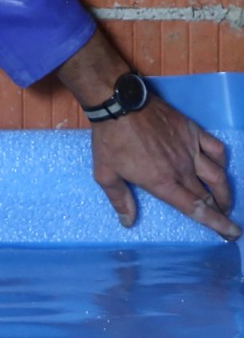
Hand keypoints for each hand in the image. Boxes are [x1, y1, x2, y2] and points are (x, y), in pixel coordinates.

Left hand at [91, 96, 237, 240]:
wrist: (119, 105)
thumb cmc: (110, 140)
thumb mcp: (105, 174)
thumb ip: (119, 199)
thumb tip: (128, 222)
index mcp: (163, 182)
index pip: (195, 208)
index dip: (216, 223)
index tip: (231, 233)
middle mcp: (182, 169)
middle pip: (209, 195)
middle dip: (221, 212)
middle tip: (227, 221)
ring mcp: (190, 149)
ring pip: (218, 175)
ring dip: (226, 191)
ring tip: (226, 201)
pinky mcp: (193, 132)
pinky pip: (216, 148)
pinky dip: (222, 160)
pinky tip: (220, 167)